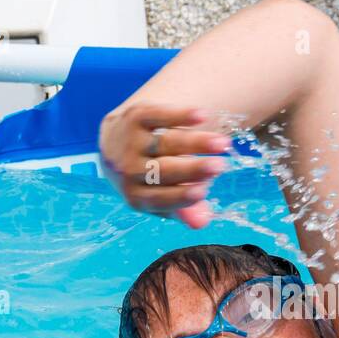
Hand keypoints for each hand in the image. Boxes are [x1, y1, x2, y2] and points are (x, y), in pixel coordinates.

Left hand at [97, 103, 230, 228]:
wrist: (115, 146)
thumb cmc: (150, 178)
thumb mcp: (163, 197)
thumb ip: (184, 209)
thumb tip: (203, 222)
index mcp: (137, 196)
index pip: (159, 198)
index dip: (180, 195)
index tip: (203, 191)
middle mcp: (129, 170)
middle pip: (164, 170)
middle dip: (193, 169)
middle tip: (220, 167)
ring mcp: (130, 142)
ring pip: (166, 142)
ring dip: (196, 142)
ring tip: (223, 143)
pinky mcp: (134, 117)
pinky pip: (157, 115)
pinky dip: (180, 115)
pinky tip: (202, 116)